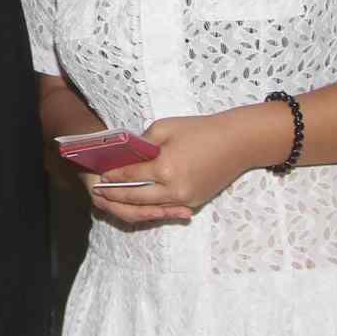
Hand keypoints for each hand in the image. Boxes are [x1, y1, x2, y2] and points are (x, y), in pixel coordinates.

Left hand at [94, 109, 274, 218]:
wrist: (237, 143)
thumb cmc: (200, 130)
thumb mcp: (164, 128)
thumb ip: (142, 143)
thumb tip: (127, 154)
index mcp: (164, 168)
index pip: (129, 176)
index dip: (113, 176)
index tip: (99, 174)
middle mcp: (174, 189)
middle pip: (136, 197)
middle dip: (115, 195)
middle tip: (99, 192)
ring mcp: (186, 199)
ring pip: (151, 207)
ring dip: (130, 204)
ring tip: (113, 200)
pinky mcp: (195, 203)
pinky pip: (167, 208)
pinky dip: (151, 206)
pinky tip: (139, 202)